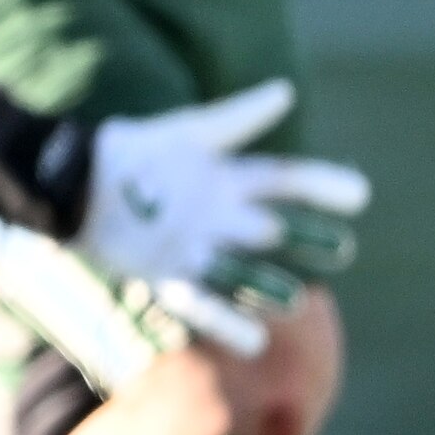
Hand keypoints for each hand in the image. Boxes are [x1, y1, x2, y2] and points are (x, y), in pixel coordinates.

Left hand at [74, 81, 368, 355]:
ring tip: (296, 302)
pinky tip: (255, 343)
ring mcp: (195, 247)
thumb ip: (237, 118)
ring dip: (268, 288)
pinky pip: (202, 302)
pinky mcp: (166, 274)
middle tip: (342, 250)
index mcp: (228, 179)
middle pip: (273, 230)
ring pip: (243, 272)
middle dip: (308, 241)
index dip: (321, 185)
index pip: (285, 181)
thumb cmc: (130, 150)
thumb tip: (286, 91)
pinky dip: (226, 322)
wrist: (74, 181)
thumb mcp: (186, 133)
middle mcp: (220, 216)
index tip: (359, 195)